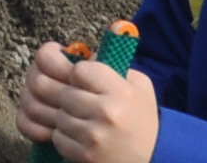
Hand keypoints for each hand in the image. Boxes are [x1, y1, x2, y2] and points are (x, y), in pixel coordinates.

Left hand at [13, 40, 159, 162]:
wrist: (156, 158)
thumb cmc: (141, 117)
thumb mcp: (137, 84)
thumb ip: (108, 63)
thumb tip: (75, 53)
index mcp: (119, 91)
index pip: (76, 69)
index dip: (72, 70)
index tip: (77, 75)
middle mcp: (106, 112)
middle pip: (50, 87)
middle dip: (51, 85)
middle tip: (55, 85)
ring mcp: (93, 136)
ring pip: (53, 114)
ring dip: (59, 113)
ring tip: (73, 113)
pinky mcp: (85, 156)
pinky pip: (56, 137)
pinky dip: (62, 135)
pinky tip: (77, 133)